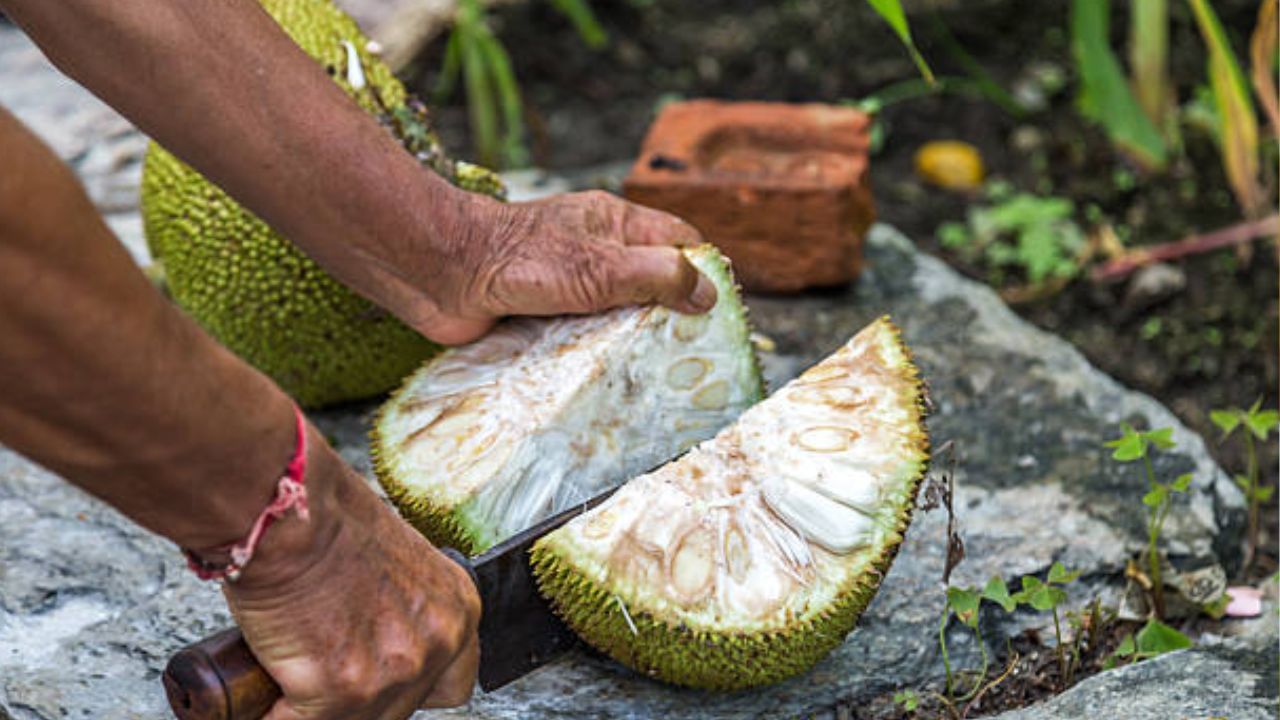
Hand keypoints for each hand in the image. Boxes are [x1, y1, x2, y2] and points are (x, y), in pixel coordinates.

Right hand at [221, 444, 480, 719]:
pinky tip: (266, 692)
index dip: (412, 687)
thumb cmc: (324, 517)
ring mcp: (393, 670)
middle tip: (325, 671)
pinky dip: (274, 713)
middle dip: (361, 697)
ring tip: (292, 673)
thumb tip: (374, 641)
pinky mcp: (342, 690)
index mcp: (456, 608)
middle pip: (401, 709)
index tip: (382, 681)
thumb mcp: (394, 561)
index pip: (452, 683)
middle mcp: (437, 642)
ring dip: (316, 709)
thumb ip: (401, 610)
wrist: (287, 507)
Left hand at [373, 189, 717, 344]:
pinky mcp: (544, 316)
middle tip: (692, 357)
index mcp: (615, 225)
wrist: (441, 275)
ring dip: (630, 342)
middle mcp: (595, 252)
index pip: (679, 242)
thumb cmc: (520, 259)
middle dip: (670, 316)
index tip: (719, 313)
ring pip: (617, 316)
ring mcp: (569, 285)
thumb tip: (708, 295)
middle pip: (651, 283)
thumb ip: (658, 277)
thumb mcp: (602, 266)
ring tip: (656, 378)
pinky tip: (608, 381)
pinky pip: (582, 338)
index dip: (703, 272)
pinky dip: (594, 357)